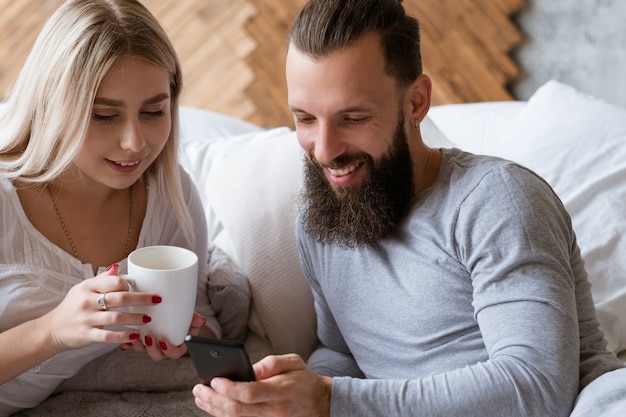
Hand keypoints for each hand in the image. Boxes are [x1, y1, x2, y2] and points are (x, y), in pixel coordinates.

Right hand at [44, 264, 160, 351]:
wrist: (51, 329)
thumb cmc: (72, 307)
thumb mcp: (83, 288)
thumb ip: (101, 279)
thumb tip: (118, 268)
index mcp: (88, 287)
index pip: (113, 281)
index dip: (129, 284)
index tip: (141, 287)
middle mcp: (87, 301)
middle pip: (119, 298)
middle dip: (141, 299)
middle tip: (156, 300)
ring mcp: (87, 319)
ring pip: (116, 317)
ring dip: (135, 318)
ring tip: (148, 319)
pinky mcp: (87, 335)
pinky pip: (108, 336)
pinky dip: (123, 336)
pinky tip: (134, 336)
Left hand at [123, 312, 210, 360]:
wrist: (171, 309)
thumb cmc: (182, 315)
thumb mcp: (189, 316)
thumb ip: (193, 318)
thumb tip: (201, 320)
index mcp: (178, 344)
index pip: (176, 353)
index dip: (169, 350)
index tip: (164, 342)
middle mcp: (164, 347)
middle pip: (158, 355)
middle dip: (152, 349)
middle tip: (149, 338)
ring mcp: (152, 344)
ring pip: (145, 350)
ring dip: (140, 345)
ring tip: (136, 336)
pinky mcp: (141, 339)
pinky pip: (134, 343)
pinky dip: (129, 341)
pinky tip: (126, 338)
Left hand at [192, 354, 331, 416]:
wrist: (321, 403)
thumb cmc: (304, 380)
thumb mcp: (294, 362)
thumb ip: (272, 363)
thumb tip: (250, 368)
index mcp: (282, 391)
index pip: (250, 393)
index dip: (229, 388)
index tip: (214, 380)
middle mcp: (275, 410)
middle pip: (238, 409)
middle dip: (214, 400)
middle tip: (199, 389)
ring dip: (214, 409)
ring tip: (201, 398)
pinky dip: (225, 416)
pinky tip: (214, 408)